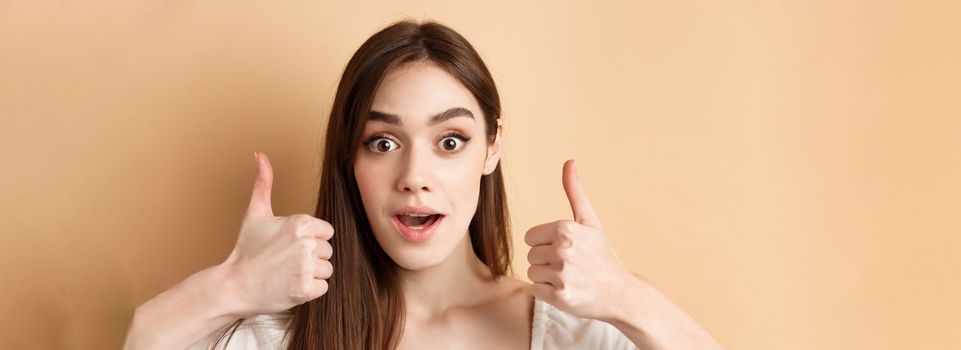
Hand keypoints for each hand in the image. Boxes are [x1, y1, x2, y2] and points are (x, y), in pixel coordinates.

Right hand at [220, 152, 333, 316]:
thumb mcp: (255, 214)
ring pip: (326, 269)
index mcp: (300, 222)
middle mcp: (306, 242)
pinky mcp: (306, 288)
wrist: (234, 286)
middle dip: (310, 257)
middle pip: (327, 250)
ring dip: (310, 274)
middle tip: (285, 261)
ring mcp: (306, 266)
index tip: (289, 246)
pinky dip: (309, 290)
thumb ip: (263, 184)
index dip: (310, 239)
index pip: (326, 231)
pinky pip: (323, 287)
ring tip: (287, 273)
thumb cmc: (247, 250)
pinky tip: (290, 285)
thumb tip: (260, 155)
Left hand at [525, 159, 634, 320]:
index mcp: (565, 229)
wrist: (621, 292)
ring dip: (547, 278)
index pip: (531, 237)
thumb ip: (575, 192)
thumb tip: (569, 162)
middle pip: (531, 255)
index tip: (565, 249)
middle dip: (546, 261)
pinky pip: (536, 290)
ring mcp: (561, 275)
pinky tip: (568, 290)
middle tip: (570, 265)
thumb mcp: (590, 221)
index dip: (545, 243)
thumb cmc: (603, 255)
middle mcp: (562, 251)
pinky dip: (548, 293)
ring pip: (532, 273)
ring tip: (570, 278)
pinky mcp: (560, 297)